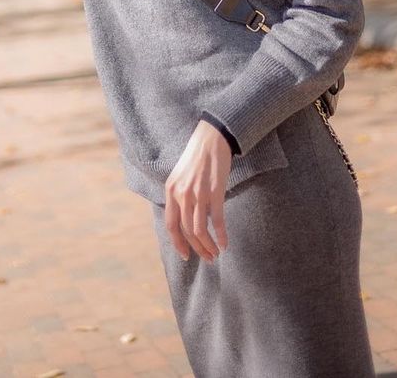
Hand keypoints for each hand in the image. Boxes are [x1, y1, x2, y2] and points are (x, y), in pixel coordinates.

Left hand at [163, 119, 231, 262]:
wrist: (211, 138)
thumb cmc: (197, 157)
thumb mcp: (180, 176)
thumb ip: (179, 196)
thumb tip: (184, 220)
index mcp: (171, 190)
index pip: (171, 225)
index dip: (178, 243)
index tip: (186, 256)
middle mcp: (182, 194)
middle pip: (186, 231)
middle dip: (197, 248)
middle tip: (208, 258)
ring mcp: (198, 193)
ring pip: (200, 230)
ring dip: (208, 246)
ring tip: (216, 253)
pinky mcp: (215, 192)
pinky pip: (216, 221)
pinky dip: (221, 236)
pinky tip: (225, 244)